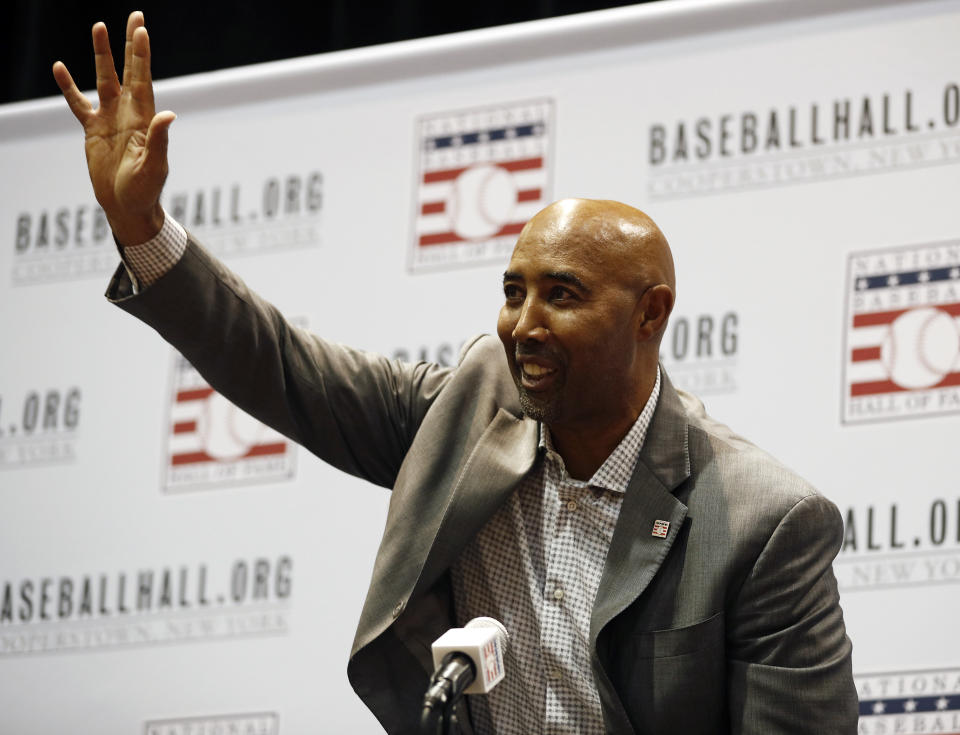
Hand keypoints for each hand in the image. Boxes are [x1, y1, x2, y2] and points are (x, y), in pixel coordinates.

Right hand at [53, 11, 174, 246]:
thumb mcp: (154, 166)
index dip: (141, 55)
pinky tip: (60, 68)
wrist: (127, 207)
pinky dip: (68, 87)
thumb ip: (159, 140)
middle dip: (130, 45)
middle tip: (135, 16)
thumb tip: (168, 114)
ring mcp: (110, 119)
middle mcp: (128, 113)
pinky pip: (78, 103)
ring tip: (98, 27)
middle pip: (129, 71)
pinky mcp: (92, 130)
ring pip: (103, 79)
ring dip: (101, 55)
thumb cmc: (145, 190)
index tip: (141, 29)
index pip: (143, 79)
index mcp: (144, 119)